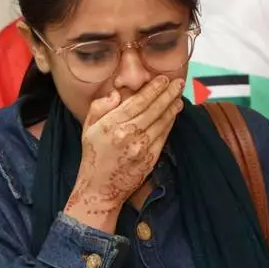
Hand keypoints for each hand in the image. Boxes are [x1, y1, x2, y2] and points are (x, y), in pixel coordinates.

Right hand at [65, 76, 184, 223]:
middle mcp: (128, 135)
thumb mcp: (88, 128)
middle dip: (168, 94)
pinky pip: (164, 136)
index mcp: (111, 125)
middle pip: (154, 109)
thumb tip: (116, 93)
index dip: (153, 89)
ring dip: (173, 107)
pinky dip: (170, 123)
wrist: (100, 188)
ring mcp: (141, 148)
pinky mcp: (150, 158)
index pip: (137, 102)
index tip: (163, 79)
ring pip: (162, 122)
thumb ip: (100, 107)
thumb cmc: (94, 155)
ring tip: (179, 96)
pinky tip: (174, 113)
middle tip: (179, 82)